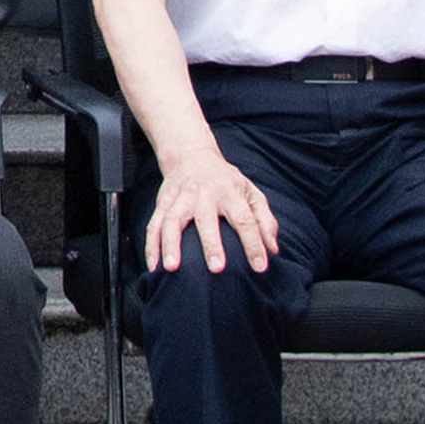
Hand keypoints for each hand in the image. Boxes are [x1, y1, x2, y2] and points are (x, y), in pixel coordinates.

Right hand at [145, 149, 283, 275]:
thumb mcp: (251, 192)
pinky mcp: (163, 202)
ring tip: (172, 268)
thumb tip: (273, 250)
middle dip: (211, 244)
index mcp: (230, 192)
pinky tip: (153, 266)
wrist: (190, 154)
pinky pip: (154, 224)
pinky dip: (151, 246)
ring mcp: (180, 197)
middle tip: (216, 269)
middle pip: (206, 219)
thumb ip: (265, 220)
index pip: (245, 219)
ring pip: (172, 220)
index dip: (254, 244)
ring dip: (171, 244)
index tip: (260, 267)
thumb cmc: (225, 180)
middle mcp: (204, 193)